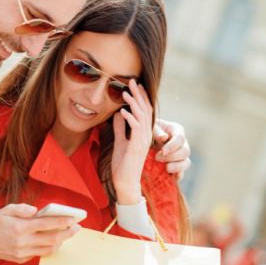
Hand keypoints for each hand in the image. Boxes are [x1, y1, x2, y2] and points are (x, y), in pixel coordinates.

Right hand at [0, 204, 79, 263]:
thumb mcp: (6, 210)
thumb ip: (22, 208)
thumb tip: (35, 210)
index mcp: (20, 227)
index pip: (46, 224)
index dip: (61, 221)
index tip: (73, 219)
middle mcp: (22, 242)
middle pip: (51, 239)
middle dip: (67, 233)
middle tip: (77, 227)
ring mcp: (23, 252)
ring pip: (48, 249)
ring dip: (61, 241)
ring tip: (68, 233)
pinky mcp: (22, 259)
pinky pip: (40, 253)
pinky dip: (49, 247)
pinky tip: (54, 239)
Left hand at [111, 80, 152, 204]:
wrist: (125, 183)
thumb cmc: (123, 165)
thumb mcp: (120, 142)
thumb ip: (121, 128)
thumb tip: (119, 113)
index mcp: (143, 134)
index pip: (145, 111)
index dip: (141, 97)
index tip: (135, 85)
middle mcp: (146, 135)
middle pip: (145, 110)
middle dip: (138, 95)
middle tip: (132, 81)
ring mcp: (143, 141)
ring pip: (141, 117)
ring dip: (133, 103)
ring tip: (125, 92)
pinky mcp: (137, 147)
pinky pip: (136, 129)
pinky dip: (130, 118)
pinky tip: (123, 111)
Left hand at [153, 119, 190, 179]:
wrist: (142, 139)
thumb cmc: (147, 130)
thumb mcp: (151, 128)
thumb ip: (157, 132)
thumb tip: (164, 138)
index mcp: (177, 131)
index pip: (180, 138)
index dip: (173, 146)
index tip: (163, 151)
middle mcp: (182, 144)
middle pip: (185, 151)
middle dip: (172, 156)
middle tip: (157, 158)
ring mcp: (180, 156)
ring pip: (186, 163)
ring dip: (177, 167)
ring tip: (167, 168)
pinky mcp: (176, 167)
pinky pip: (181, 173)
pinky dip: (178, 176)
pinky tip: (173, 178)